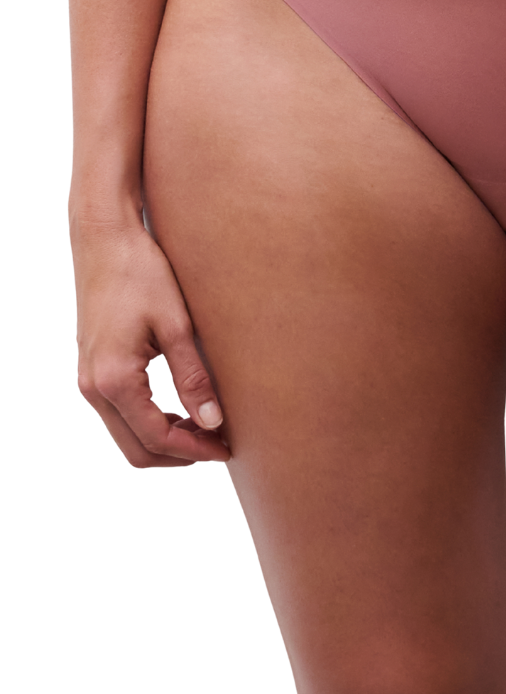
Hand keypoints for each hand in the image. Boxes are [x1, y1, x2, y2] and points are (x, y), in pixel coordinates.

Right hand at [73, 219, 229, 466]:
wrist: (105, 239)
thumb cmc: (142, 273)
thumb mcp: (176, 326)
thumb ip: (193, 378)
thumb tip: (213, 423)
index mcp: (113, 380)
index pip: (156, 439)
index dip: (195, 451)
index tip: (228, 449)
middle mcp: (93, 386)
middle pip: (136, 449)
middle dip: (180, 454)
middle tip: (222, 445)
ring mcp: (89, 379)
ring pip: (127, 434)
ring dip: (166, 440)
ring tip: (209, 429)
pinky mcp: (94, 368)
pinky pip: (121, 413)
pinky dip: (151, 422)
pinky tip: (184, 410)